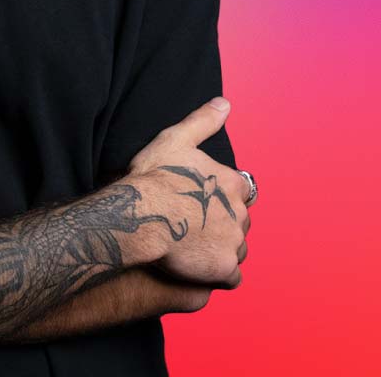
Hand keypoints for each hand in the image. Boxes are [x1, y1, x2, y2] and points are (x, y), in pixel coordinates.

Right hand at [121, 99, 254, 288]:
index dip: (222, 200)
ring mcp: (233, 243)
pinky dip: (218, 275)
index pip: (241, 194)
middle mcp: (240, 213)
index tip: (202, 204)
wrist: (140, 214)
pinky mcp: (223, 268)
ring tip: (194, 250)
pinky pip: (231, 277)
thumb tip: (224, 104)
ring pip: (236, 250)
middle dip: (222, 227)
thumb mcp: (176, 139)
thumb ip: (203, 121)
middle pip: (239, 224)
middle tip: (194, 228)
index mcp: (232, 183)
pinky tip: (199, 271)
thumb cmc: (154, 177)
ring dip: (221, 250)